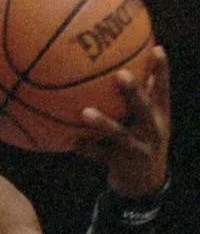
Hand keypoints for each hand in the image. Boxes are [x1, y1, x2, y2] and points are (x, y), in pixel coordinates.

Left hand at [77, 45, 170, 196]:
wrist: (145, 184)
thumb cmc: (143, 141)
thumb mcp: (151, 121)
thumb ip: (146, 96)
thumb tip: (137, 62)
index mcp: (160, 117)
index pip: (164, 90)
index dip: (162, 70)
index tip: (156, 49)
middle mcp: (153, 131)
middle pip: (145, 109)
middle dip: (134, 92)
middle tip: (121, 74)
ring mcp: (139, 149)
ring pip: (120, 135)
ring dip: (102, 123)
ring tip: (84, 112)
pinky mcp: (122, 164)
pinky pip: (99, 155)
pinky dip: (84, 148)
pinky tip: (69, 141)